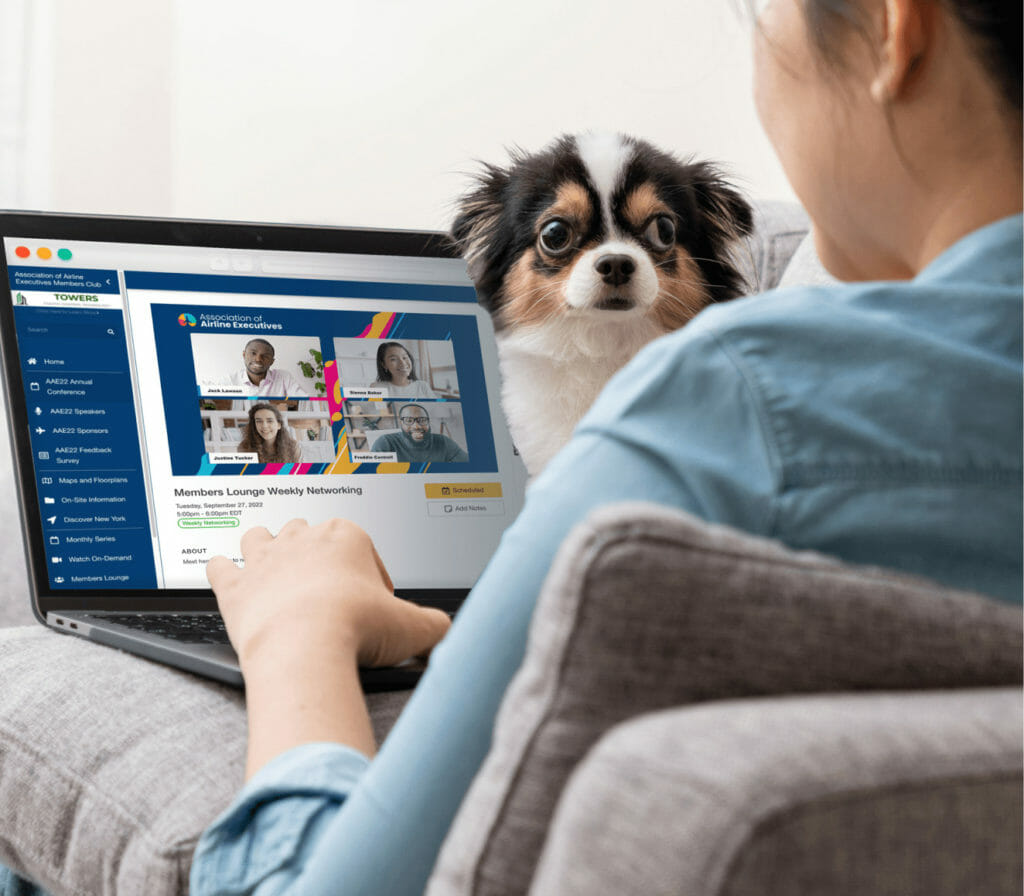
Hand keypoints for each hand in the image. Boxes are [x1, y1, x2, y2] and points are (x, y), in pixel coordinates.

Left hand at [207, 518, 450, 669]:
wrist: (305, 648)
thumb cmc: (355, 629)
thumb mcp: (413, 627)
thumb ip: (434, 625)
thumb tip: (444, 631)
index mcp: (347, 536)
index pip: (361, 547)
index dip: (370, 576)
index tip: (372, 603)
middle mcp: (303, 540)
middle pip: (308, 534)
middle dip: (314, 554)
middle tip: (326, 586)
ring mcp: (264, 560)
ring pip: (260, 537)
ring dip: (265, 550)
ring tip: (274, 569)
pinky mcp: (234, 586)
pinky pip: (219, 566)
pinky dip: (221, 571)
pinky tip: (226, 577)